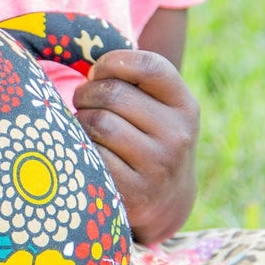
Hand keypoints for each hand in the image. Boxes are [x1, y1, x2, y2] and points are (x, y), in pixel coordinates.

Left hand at [72, 47, 199, 245]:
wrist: (168, 202)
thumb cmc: (150, 140)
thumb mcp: (160, 109)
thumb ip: (135, 82)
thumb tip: (88, 61)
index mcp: (185, 105)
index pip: (148, 66)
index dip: (112, 62)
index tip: (97, 73)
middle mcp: (178, 134)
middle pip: (113, 94)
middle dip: (86, 94)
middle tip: (83, 103)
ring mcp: (159, 165)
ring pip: (99, 123)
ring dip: (80, 122)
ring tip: (85, 129)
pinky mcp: (137, 192)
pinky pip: (92, 156)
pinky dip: (81, 151)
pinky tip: (87, 154)